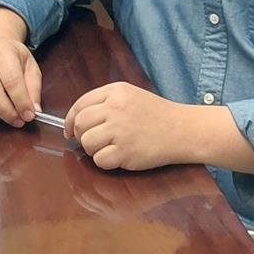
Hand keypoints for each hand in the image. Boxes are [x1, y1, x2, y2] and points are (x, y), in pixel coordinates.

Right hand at [0, 36, 42, 126]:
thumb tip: (33, 111)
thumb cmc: (12, 58)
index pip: (11, 81)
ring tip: (4, 115)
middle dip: (7, 113)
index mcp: (2, 53)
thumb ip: (34, 88)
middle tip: (18, 121)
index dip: (21, 102)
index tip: (29, 116)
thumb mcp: (30, 66)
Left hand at [64, 83, 197, 171]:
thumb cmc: (156, 114)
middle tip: (92, 141)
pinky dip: (105, 162)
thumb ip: (105, 102)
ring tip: (109, 148)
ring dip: (93, 149)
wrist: (183, 130)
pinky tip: (119, 156)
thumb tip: (76, 121)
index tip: (70, 131)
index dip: (70, 120)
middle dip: (81, 135)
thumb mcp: (131, 95)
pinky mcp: (126, 152)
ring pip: (87, 142)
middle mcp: (116, 108)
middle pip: (80, 123)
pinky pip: (100, 160)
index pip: (80, 104)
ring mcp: (120, 130)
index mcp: (115, 92)